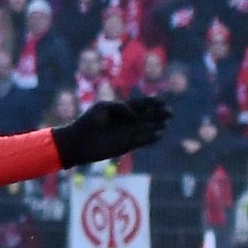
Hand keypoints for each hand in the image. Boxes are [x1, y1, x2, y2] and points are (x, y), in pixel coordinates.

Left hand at [51, 96, 171, 166]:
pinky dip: (151, 138)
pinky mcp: (126, 146)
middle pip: (147, 116)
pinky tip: (159, 134)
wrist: (78, 143)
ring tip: (166, 122)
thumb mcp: (102, 108)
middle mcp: (127, 121)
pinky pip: (142, 141)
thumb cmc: (87, 122)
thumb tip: (135, 115)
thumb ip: (120, 107)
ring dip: (157, 125)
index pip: (141, 104)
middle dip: (159, 114)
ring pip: (147, 128)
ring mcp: (127, 133)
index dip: (152, 103)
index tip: (162, 102)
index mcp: (121, 110)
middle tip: (169, 113)